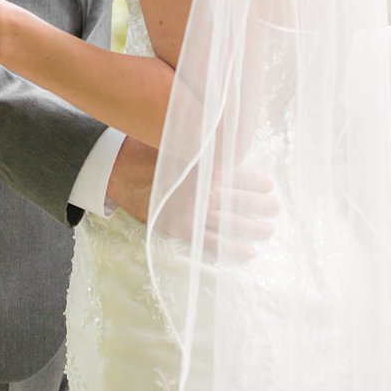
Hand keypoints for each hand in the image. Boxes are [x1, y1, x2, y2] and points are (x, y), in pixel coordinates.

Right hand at [108, 138, 278, 260]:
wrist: (116, 170)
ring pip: (233, 224)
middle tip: (274, 208)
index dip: (258, 182)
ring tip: (267, 229)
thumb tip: (223, 139)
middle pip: (242, 201)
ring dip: (254, 228)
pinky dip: (233, 250)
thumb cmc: (144, 149)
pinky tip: (249, 253)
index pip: (242, 175)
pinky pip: (213, 244)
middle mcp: (206, 190)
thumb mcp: (176, 138)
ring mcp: (196, 212)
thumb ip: (201, 143)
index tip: (268, 185)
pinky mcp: (183, 230)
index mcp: (207, 166)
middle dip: (261, 206)